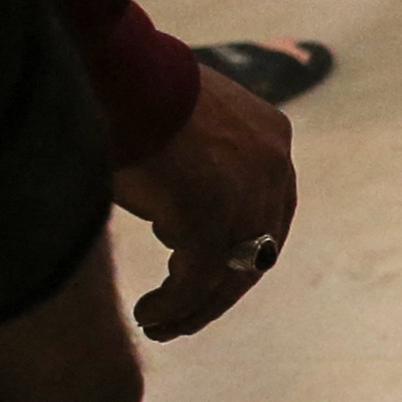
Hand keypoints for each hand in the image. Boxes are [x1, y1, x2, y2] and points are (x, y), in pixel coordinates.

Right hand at [107, 62, 296, 339]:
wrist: (127, 77)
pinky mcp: (210, 219)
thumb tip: (177, 204)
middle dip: (223, 289)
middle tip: (188, 315)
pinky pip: (199, 279)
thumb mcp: (191, 123)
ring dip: (196, 306)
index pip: (272, 212)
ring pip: (231, 272)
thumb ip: (202, 162)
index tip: (214, 275)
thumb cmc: (143, 93)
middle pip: (259, 249)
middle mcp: (274, 170)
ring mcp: (247, 196)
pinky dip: (176, 304)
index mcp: (273, 140)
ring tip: (163, 323)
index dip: (243, 250)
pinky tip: (152, 314)